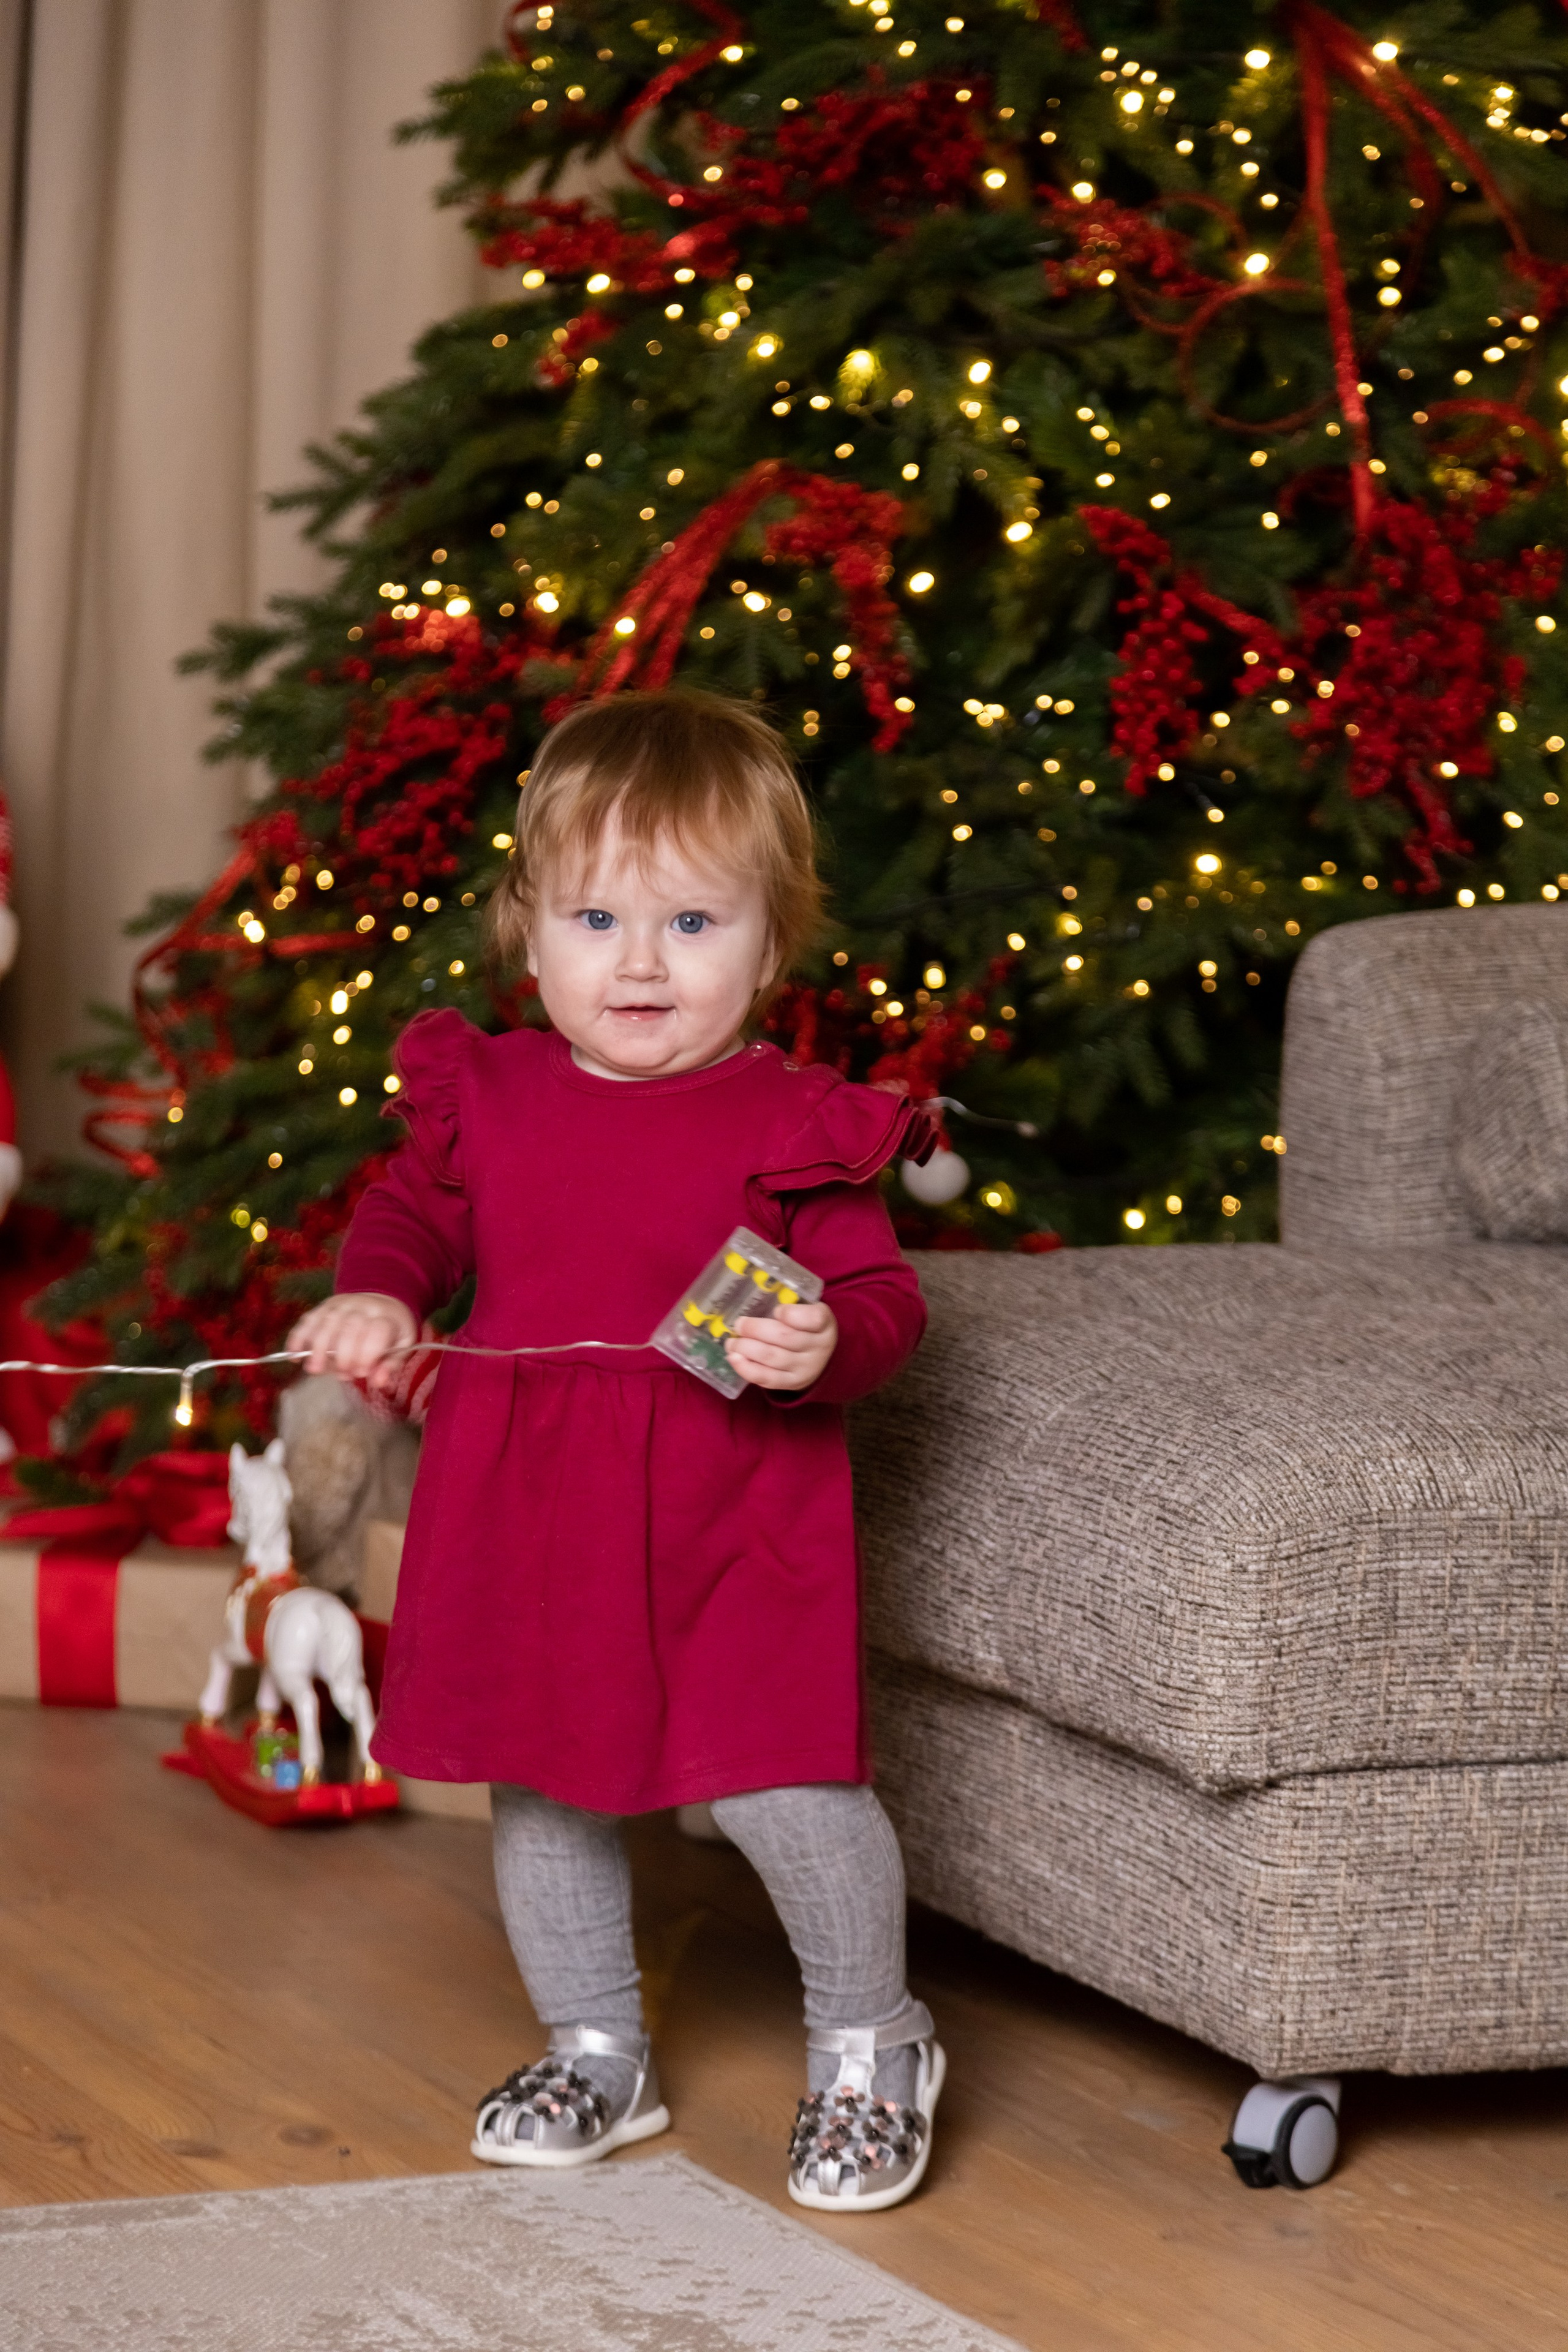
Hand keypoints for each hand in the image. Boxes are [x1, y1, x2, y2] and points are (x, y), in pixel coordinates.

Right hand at [287, 1293, 417, 1390]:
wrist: (381, 1299)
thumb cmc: (391, 1329)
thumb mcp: (402, 1344)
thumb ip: (391, 1364)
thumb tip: (378, 1382)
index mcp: (386, 1316)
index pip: (377, 1332)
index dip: (367, 1354)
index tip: (362, 1372)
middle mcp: (362, 1307)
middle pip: (349, 1328)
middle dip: (343, 1355)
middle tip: (341, 1374)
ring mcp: (341, 1304)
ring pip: (326, 1323)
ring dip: (318, 1349)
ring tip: (314, 1370)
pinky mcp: (324, 1306)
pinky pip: (308, 1320)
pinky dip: (298, 1337)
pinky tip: (294, 1355)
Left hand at [726, 1299, 837, 1392]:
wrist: (818, 1358)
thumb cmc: (806, 1328)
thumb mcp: (808, 1311)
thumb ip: (790, 1305)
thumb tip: (752, 1302)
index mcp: (824, 1324)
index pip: (814, 1318)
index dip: (792, 1314)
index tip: (777, 1310)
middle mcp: (819, 1348)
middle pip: (784, 1337)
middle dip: (755, 1329)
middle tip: (738, 1325)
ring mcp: (806, 1368)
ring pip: (772, 1357)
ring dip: (746, 1348)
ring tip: (732, 1343)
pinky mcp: (792, 1383)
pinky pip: (767, 1378)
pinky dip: (746, 1368)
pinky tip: (734, 1358)